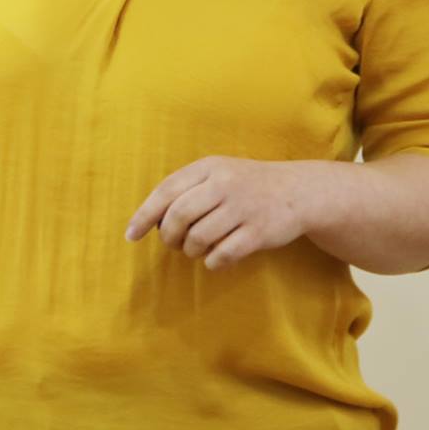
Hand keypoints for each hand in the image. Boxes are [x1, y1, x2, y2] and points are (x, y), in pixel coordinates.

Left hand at [124, 156, 311, 269]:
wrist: (298, 191)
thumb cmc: (246, 185)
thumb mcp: (217, 174)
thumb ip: (186, 190)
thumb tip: (152, 222)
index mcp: (209, 167)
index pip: (166, 191)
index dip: (144, 215)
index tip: (131, 235)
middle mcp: (225, 184)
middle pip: (179, 216)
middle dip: (168, 236)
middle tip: (173, 243)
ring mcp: (243, 208)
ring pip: (198, 238)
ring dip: (190, 250)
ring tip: (196, 249)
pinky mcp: (259, 232)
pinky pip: (222, 254)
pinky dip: (212, 261)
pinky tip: (216, 258)